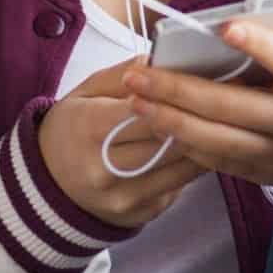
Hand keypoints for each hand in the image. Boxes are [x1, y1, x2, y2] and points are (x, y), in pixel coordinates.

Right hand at [39, 58, 212, 227]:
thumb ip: (123, 74)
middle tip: (225, 100)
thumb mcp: (86, 91)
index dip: (177, 96)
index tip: (202, 83)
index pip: (148, 109)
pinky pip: (179, 187)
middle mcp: (105, 167)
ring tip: (220, 122)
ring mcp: (124, 196)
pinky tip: (202, 149)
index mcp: (90, 127)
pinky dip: (192, 167)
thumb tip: (160, 58)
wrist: (47, 184)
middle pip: (170, 139)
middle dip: (199, 119)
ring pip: (183, 167)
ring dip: (205, 144)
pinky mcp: (141, 214)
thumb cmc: (72, 128)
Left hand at [120, 8, 272, 188]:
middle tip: (137, 72)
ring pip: (216, 140)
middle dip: (177, 88)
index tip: (225, 28)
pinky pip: (220, 162)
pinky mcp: (268, 175)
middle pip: (231, 105)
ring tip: (135, 101)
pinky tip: (160, 127)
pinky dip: (187, 145)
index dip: (258, 44)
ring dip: (170, 120)